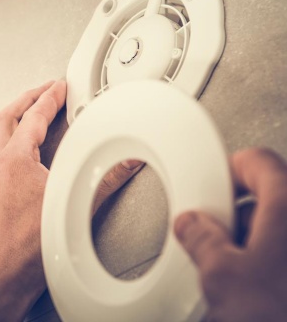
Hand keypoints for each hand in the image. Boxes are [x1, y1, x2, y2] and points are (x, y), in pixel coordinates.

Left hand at [0, 80, 141, 320]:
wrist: (8, 271)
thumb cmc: (30, 245)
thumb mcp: (74, 205)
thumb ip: (105, 181)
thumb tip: (125, 164)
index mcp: (13, 160)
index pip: (32, 117)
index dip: (49, 98)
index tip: (59, 86)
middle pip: (7, 116)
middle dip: (28, 98)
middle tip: (45, 89)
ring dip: (15, 114)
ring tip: (32, 107)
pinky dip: (10, 134)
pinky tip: (21, 141)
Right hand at [174, 148, 286, 321]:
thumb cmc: (279, 314)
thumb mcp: (223, 276)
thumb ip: (202, 239)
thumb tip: (192, 225)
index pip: (257, 161)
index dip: (229, 170)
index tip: (214, 187)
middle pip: (274, 194)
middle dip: (241, 213)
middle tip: (219, 234)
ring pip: (284, 227)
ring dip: (259, 240)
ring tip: (240, 270)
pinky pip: (286, 254)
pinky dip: (276, 261)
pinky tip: (263, 288)